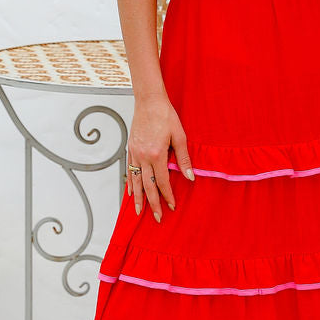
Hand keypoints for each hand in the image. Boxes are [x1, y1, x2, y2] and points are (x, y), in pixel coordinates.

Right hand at [126, 95, 194, 220]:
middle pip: (148, 186)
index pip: (163, 181)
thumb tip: (190, 177)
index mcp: (156, 154)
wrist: (149, 101)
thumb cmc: (165, 116)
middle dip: (152, 203)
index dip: (167, 196)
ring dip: (138, 198)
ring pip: (135, 181)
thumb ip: (184, 158)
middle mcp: (143, 156)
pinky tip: (131, 192)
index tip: (172, 206)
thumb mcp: (179, 136)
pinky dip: (130, 183)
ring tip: (139, 212)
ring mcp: (134, 153)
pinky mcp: (130, 149)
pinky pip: (129, 170)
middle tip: (157, 218)